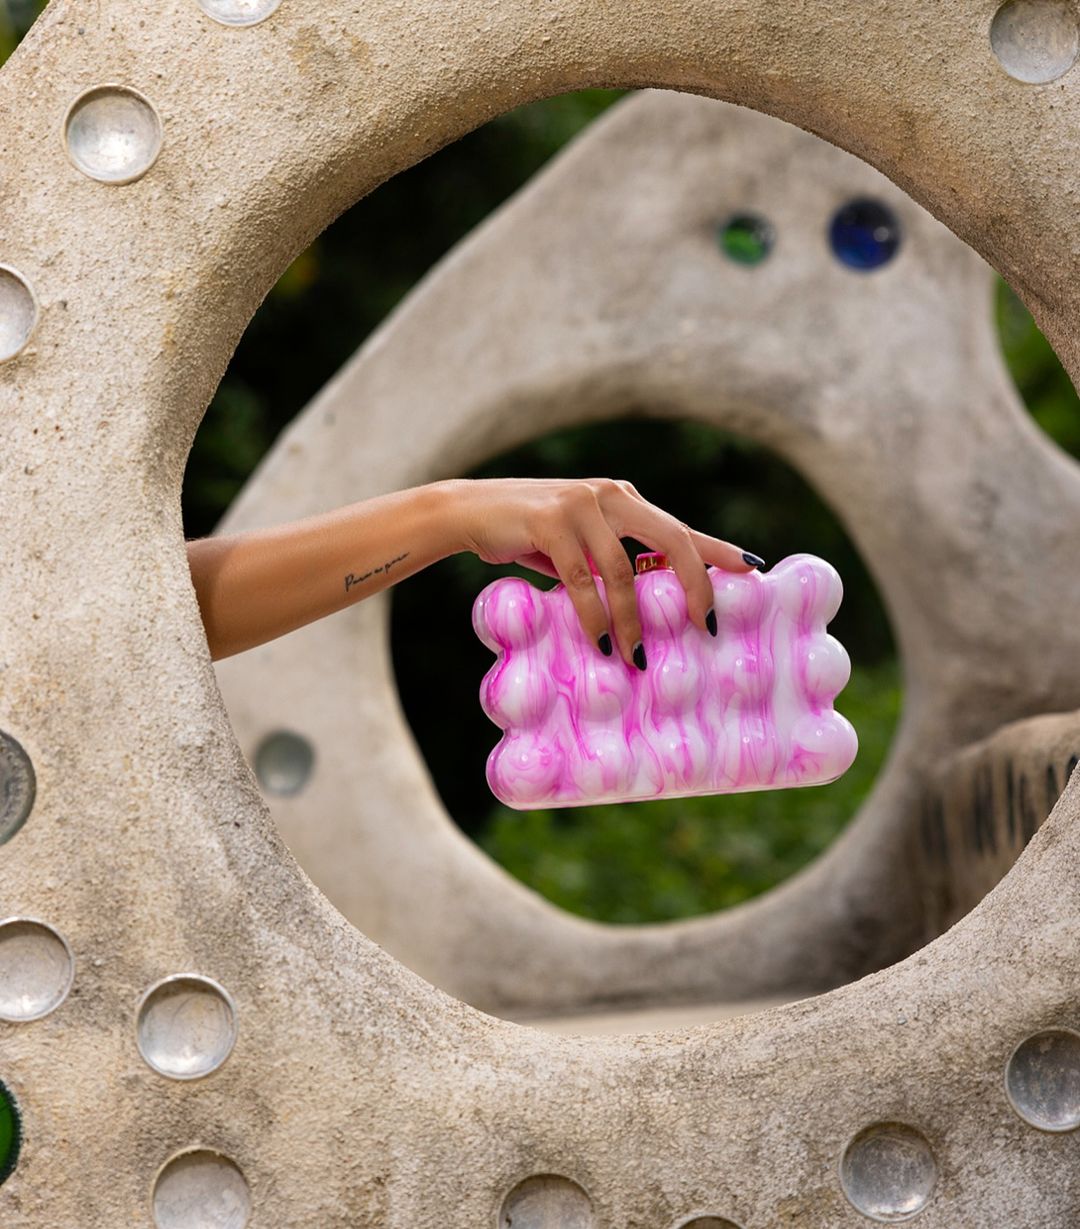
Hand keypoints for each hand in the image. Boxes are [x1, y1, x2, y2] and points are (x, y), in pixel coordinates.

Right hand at [443, 477, 764, 666]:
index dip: (717, 551)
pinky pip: (580, 578)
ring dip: (632, 620)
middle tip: (707, 628)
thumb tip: (643, 605)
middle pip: (671, 540)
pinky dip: (593, 614)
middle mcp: (610, 495)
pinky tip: (601, 642)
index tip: (752, 572)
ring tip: (637, 658)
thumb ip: (609, 562)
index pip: (679, 528)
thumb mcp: (577, 544)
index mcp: (623, 500)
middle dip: (694, 586)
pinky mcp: (550, 522)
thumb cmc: (525, 533)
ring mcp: (580, 505)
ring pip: (622, 570)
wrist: (467, 510)